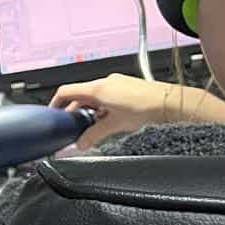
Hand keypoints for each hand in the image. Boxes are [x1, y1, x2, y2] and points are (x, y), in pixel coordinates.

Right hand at [50, 74, 170, 147]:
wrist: (170, 103)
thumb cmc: (146, 108)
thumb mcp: (114, 126)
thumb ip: (94, 135)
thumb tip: (82, 143)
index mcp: (97, 88)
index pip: (66, 91)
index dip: (56, 103)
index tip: (53, 113)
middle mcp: (105, 82)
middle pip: (80, 95)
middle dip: (75, 111)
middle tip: (75, 126)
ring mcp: (116, 83)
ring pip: (94, 96)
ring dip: (91, 110)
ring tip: (96, 126)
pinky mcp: (126, 86)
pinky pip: (107, 95)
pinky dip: (103, 107)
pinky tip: (111, 119)